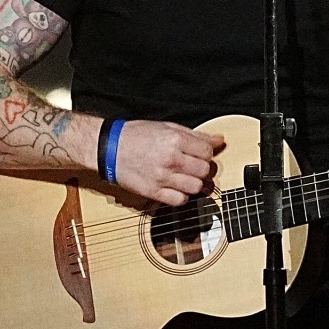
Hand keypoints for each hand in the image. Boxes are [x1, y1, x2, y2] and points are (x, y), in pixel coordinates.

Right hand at [105, 120, 225, 205]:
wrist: (109, 148)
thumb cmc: (135, 136)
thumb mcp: (167, 127)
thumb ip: (195, 135)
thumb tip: (218, 140)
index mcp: (174, 140)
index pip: (207, 152)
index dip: (207, 153)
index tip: (200, 154)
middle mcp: (170, 159)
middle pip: (204, 170)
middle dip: (202, 168)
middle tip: (193, 165)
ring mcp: (162, 178)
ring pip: (196, 187)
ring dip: (194, 182)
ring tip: (184, 176)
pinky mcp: (153, 192)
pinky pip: (180, 200)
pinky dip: (182, 196)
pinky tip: (176, 187)